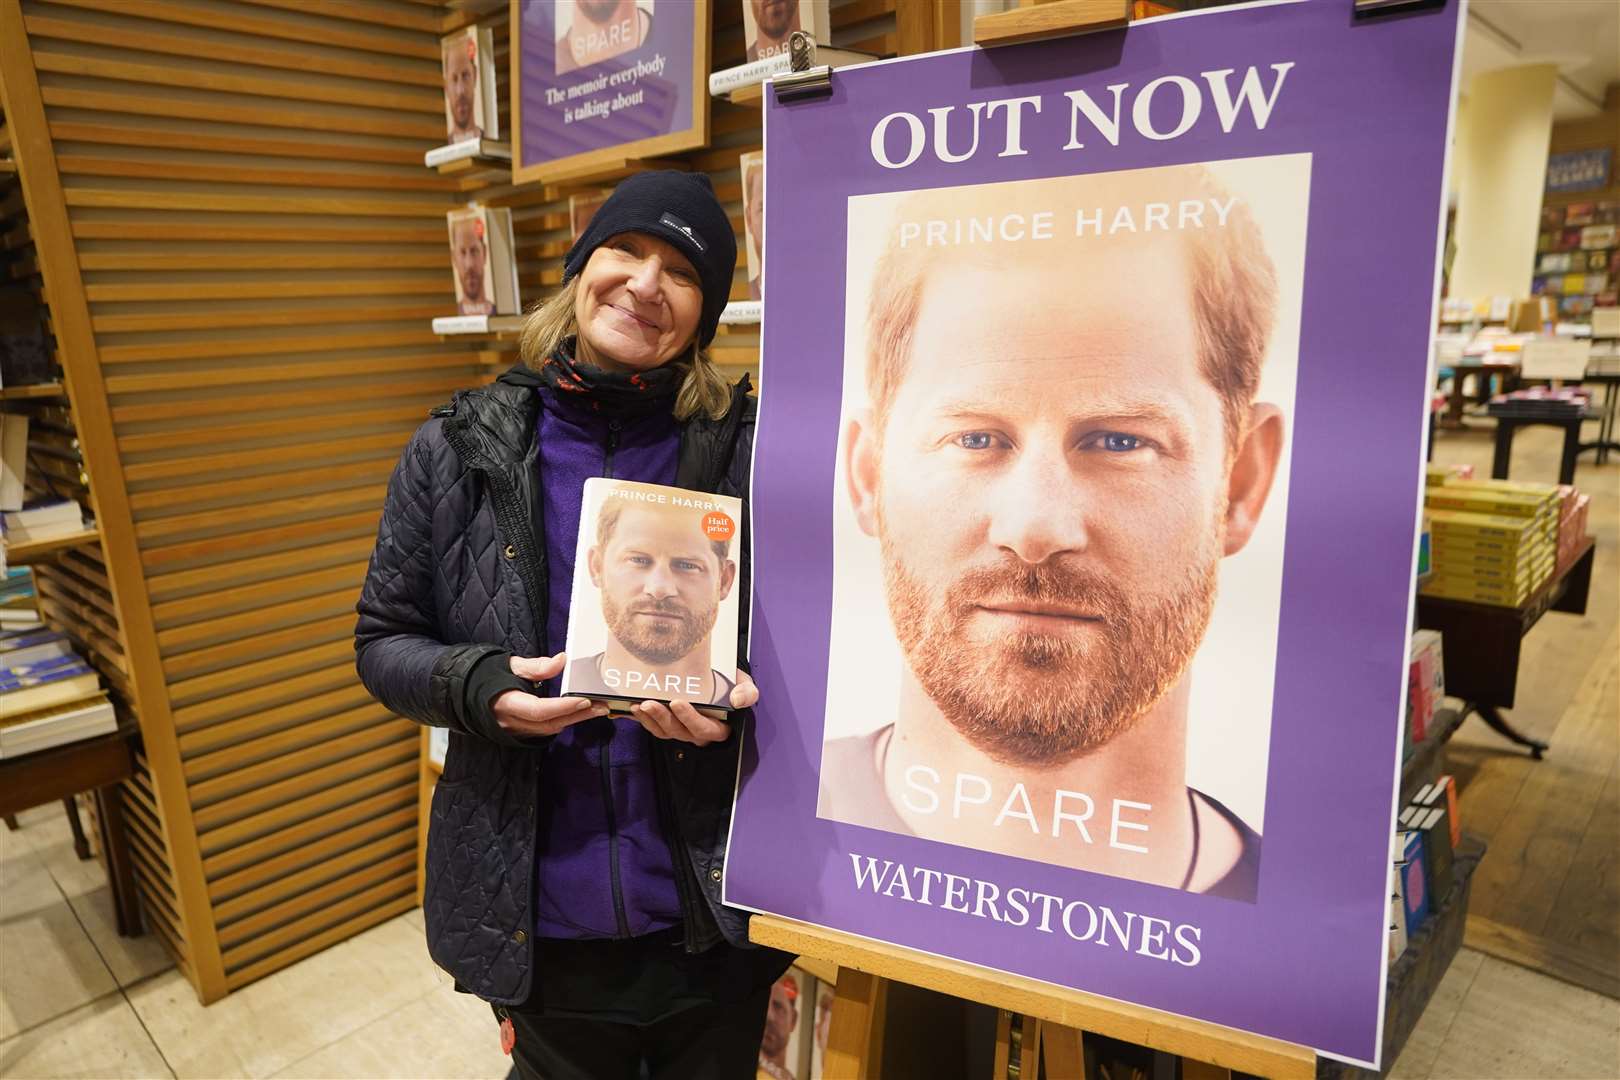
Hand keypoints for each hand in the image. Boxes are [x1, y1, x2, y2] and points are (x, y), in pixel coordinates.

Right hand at [492, 653, 606, 737]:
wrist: (469, 693)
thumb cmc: (491, 676)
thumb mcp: (511, 665)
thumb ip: (537, 666)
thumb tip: (562, 659)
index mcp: (506, 703)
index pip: (539, 710)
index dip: (563, 706)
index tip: (585, 699)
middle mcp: (511, 722)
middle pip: (550, 723)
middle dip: (578, 715)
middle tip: (602, 706)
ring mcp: (515, 731)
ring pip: (550, 729)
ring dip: (574, 720)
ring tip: (597, 709)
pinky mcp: (520, 734)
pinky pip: (545, 731)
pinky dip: (564, 722)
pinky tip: (578, 714)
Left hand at [630, 669, 756, 746]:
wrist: (720, 683)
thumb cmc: (732, 686)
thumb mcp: (745, 686)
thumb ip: (747, 693)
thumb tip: (738, 700)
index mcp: (718, 728)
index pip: (703, 728)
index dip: (690, 718)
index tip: (678, 702)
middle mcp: (697, 733)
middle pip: (678, 731)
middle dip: (662, 718)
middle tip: (648, 703)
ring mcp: (681, 730)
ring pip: (663, 731)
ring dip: (649, 719)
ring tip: (638, 705)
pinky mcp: (668, 725)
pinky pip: (653, 727)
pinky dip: (641, 719)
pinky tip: (631, 709)